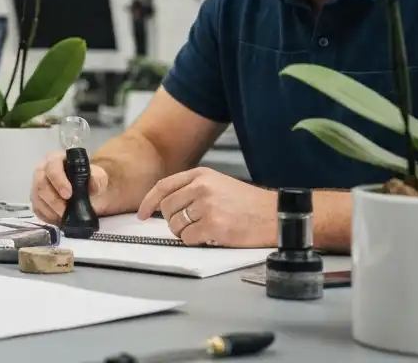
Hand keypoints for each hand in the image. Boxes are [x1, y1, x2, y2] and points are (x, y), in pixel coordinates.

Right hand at [31, 151, 107, 224]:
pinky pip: (37, 209)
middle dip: (53, 200)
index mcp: (56, 160)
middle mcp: (42, 170)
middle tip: (65, 210)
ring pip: (37, 198)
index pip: (52, 167)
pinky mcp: (36, 200)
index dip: (58, 181)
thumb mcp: (98, 176)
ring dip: (51, 210)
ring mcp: (37, 185)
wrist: (85, 193)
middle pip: (41, 184)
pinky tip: (58, 218)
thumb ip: (97, 178)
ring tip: (64, 216)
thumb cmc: (88, 180)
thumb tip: (93, 185)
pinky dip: (48, 216)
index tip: (68, 195)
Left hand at [136, 167, 276, 247]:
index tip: (141, 214)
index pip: (163, 187)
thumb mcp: (219, 185)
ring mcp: (206, 206)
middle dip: (173, 221)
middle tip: (190, 226)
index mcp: (201, 175)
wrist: (276, 215)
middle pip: (166, 208)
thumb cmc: (249, 204)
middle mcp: (200, 188)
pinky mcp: (213, 226)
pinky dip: (196, 242)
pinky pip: (188, 239)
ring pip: (175, 226)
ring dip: (185, 233)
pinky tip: (213, 236)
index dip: (148, 201)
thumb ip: (193, 190)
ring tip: (206, 230)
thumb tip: (166, 207)